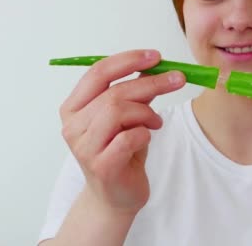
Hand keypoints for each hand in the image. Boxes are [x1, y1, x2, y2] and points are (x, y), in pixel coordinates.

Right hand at [58, 50, 185, 214]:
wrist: (117, 195)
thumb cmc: (121, 151)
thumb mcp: (129, 116)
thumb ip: (136, 91)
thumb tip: (156, 64)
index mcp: (74, 107)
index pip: (97, 72)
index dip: (128, 60)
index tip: (156, 56)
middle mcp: (72, 125)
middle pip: (113, 92)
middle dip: (151, 82)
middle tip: (178, 79)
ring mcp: (84, 147)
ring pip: (118, 112)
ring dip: (146, 112)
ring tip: (156, 121)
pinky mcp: (101, 166)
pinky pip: (128, 137)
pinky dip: (145, 133)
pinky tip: (147, 137)